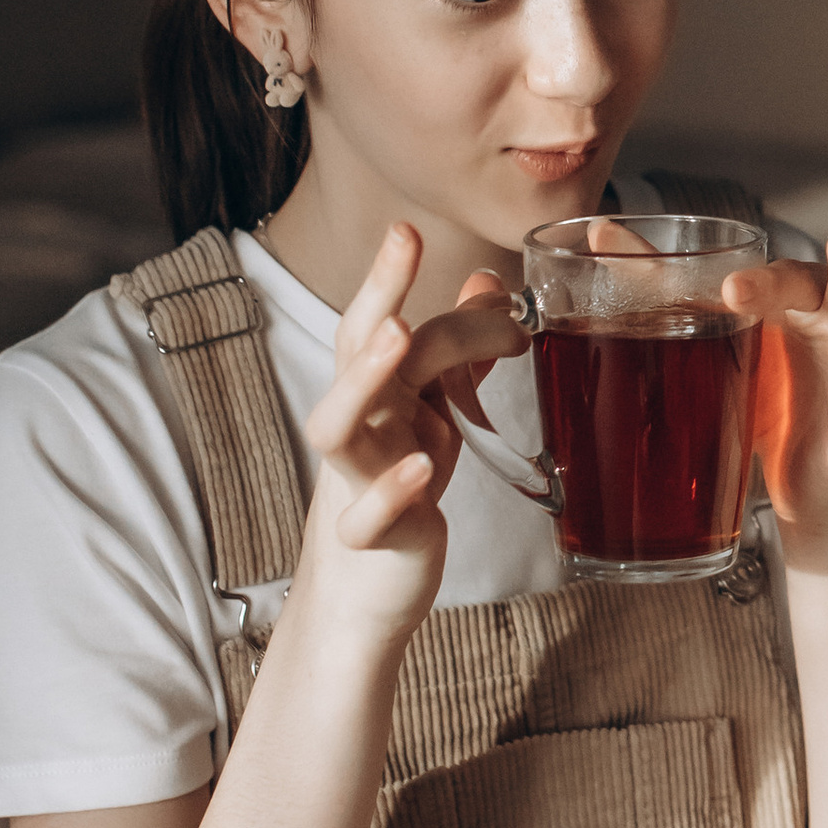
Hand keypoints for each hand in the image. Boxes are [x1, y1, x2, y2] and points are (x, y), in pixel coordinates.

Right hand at [294, 227, 526, 643]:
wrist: (364, 600)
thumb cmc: (398, 498)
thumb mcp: (431, 418)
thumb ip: (456, 356)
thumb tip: (487, 284)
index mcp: (376, 396)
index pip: (375, 322)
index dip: (390, 276)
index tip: (408, 228)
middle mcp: (360, 430)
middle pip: (353, 353)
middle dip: (375, 294)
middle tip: (404, 241)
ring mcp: (357, 483)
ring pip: (340, 425)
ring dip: (367, 377)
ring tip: (400, 333)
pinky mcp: (369, 540)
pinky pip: (367, 513)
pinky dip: (391, 489)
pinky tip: (424, 468)